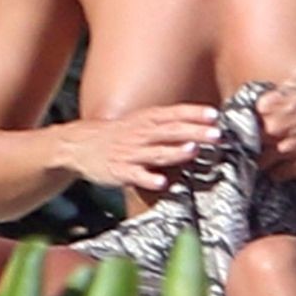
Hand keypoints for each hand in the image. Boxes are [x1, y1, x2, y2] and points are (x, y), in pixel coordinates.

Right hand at [67, 103, 223, 193]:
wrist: (79, 145)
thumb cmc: (118, 133)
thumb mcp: (140, 121)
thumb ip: (167, 124)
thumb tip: (200, 126)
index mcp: (146, 119)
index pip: (173, 113)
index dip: (193, 113)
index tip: (214, 115)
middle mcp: (140, 134)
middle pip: (170, 131)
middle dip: (194, 132)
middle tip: (216, 134)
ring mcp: (130, 153)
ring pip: (156, 151)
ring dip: (176, 151)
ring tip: (193, 150)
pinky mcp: (120, 171)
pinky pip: (136, 175)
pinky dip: (149, 178)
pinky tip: (163, 182)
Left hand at [256, 77, 295, 179]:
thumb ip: (279, 94)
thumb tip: (269, 100)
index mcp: (271, 105)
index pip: (244, 117)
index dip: (248, 121)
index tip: (249, 123)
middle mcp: (275, 128)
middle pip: (249, 142)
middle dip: (250, 142)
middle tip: (253, 142)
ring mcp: (288, 148)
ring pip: (260, 162)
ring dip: (261, 160)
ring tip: (263, 158)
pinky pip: (280, 175)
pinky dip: (277, 172)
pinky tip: (278, 168)